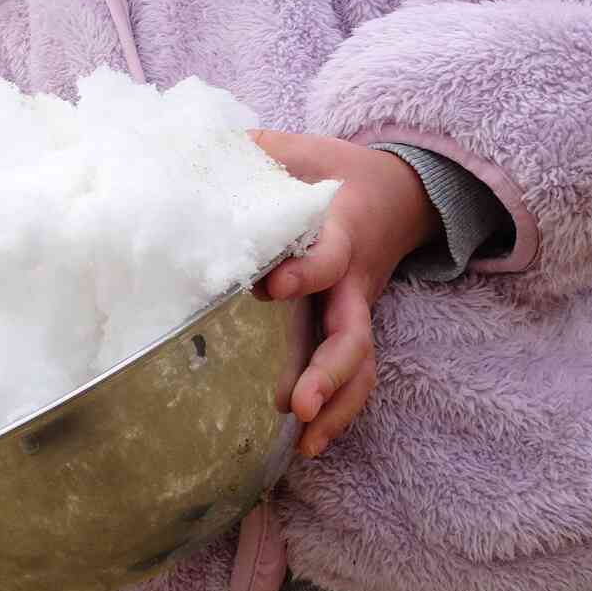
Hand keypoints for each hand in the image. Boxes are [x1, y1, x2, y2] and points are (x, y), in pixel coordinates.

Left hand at [250, 132, 438, 458]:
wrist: (400, 191)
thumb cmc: (332, 170)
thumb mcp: (298, 149)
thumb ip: (253, 151)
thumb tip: (191, 147)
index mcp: (339, 230)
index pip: (327, 257)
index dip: (305, 272)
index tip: (273, 287)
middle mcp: (353, 280)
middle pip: (353, 334)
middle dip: (328, 371)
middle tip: (298, 404)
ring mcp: (356, 309)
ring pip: (361, 366)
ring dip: (338, 407)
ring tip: (307, 442)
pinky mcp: (350, 328)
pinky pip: (354, 376)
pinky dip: (337, 412)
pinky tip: (307, 443)